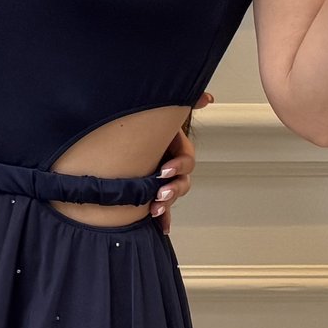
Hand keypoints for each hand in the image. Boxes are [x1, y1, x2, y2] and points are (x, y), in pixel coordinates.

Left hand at [150, 90, 211, 225]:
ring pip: (172, 195)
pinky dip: (165, 219)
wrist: (121, 136)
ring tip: (155, 210)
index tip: (164, 170)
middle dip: (172, 189)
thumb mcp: (160, 113)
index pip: (186, 160)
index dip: (178, 166)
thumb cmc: (142, 124)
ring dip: (167, 205)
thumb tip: (207, 98)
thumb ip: (183, 103)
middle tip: (158, 194)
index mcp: (175, 149)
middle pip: (182, 182)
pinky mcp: (153, 192)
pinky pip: (164, 209)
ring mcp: (163, 181)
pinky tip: (162, 229)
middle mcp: (172, 167)